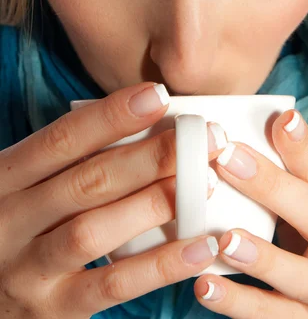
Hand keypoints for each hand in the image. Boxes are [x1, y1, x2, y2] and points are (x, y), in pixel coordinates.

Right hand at [0, 82, 223, 317]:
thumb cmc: (21, 224)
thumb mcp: (31, 186)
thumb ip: (73, 163)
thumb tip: (148, 129)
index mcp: (8, 179)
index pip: (61, 139)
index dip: (111, 115)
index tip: (159, 96)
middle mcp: (12, 220)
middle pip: (87, 181)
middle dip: (150, 157)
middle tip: (201, 139)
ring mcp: (29, 268)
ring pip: (94, 231)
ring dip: (153, 204)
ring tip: (203, 185)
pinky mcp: (53, 308)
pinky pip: (113, 285)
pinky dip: (160, 266)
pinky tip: (200, 248)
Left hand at [194, 109, 307, 317]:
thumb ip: (303, 172)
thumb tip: (268, 121)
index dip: (304, 147)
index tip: (281, 120)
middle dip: (271, 186)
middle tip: (227, 159)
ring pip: (297, 276)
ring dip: (260, 257)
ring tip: (225, 238)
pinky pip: (270, 316)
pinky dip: (237, 304)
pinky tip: (204, 286)